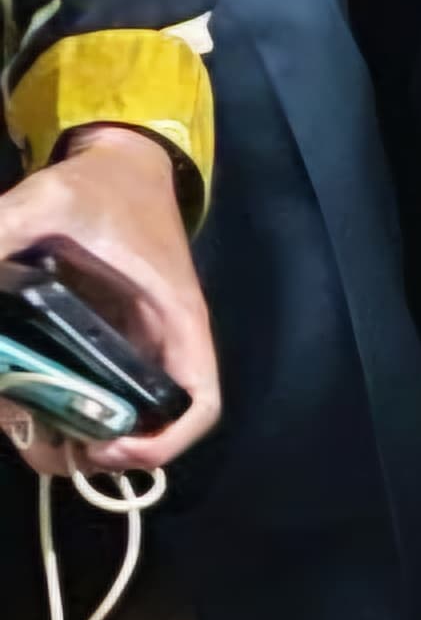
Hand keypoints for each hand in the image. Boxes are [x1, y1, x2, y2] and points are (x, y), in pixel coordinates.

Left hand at [0, 126, 218, 479]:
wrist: (116, 165)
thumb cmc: (103, 187)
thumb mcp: (52, 199)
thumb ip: (3, 227)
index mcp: (173, 320)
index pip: (201, 401)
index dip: (165, 441)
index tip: (107, 445)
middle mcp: (159, 346)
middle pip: (149, 429)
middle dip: (92, 454)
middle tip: (38, 445)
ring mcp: (129, 350)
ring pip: (111, 421)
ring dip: (65, 442)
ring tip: (17, 425)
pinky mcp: (101, 346)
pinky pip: (86, 397)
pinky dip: (51, 416)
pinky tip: (12, 402)